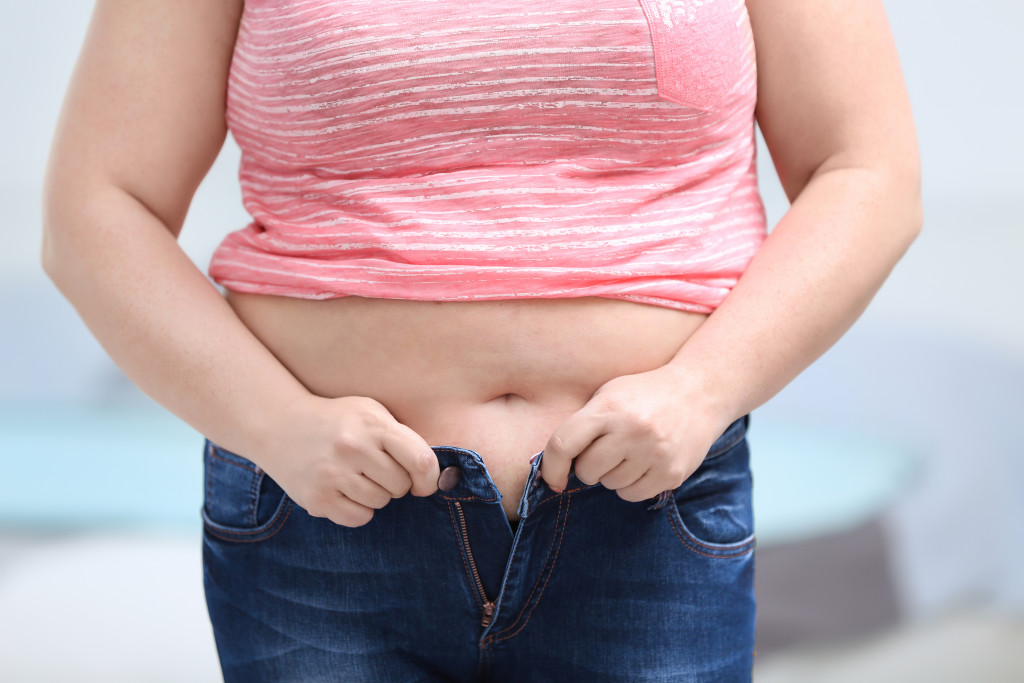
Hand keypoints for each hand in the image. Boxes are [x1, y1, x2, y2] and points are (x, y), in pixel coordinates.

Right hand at [255, 394, 439, 527]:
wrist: (280, 425)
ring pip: (380, 503)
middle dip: (396, 483)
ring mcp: (332, 474)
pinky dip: (358, 509)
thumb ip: (402, 437)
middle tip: (376, 470)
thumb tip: (434, 476)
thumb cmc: (338, 421)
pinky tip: (344, 491)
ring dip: (375, 495)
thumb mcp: (371, 413)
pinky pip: (358, 518)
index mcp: (373, 424)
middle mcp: (353, 448)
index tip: (423, 484)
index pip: (421, 461)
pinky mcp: (317, 498)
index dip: (430, 479)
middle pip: (400, 486)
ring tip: (356, 476)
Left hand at [539, 364, 732, 501]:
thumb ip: (582, 425)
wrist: (699, 392)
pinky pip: (633, 495)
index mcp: (609, 407)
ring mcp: (654, 453)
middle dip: (588, 467)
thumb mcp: (609, 394)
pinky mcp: (672, 473)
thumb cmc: (643, 394)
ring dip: (612, 475)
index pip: (564, 444)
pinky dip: (631, 485)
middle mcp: (631, 430)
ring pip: (610, 485)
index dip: (551, 467)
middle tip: (604, 452)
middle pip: (587, 471)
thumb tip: (554, 466)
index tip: (553, 479)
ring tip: (629, 452)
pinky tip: (642, 464)